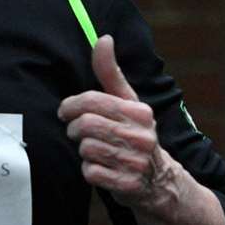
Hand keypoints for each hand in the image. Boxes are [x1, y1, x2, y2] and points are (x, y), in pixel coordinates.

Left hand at [58, 35, 178, 210]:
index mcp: (140, 112)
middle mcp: (142, 136)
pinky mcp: (128, 185)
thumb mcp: (127, 102)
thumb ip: (110, 72)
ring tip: (94, 149)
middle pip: (86, 125)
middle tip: (78, 132)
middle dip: (75, 129)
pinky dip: (90, 171)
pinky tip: (102, 168)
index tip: (66, 111)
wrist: (158, 180)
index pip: (93, 101)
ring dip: (83, 151)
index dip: (71, 105)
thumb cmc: (134, 133)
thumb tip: (104, 38)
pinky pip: (91, 173)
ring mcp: (136, 161)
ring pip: (87, 149)